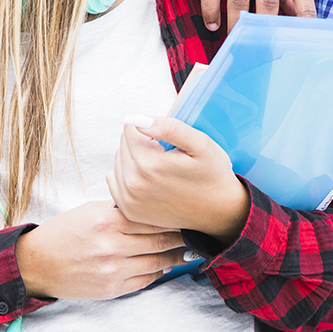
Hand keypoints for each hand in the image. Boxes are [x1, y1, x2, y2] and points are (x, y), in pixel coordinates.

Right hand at [14, 200, 188, 300]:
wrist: (38, 264)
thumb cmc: (65, 232)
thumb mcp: (90, 210)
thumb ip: (120, 209)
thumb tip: (152, 206)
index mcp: (107, 221)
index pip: (151, 216)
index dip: (172, 215)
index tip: (186, 211)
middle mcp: (112, 246)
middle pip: (159, 239)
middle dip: (180, 235)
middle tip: (196, 230)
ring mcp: (113, 270)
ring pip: (157, 262)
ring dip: (176, 256)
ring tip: (189, 249)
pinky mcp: (112, 289)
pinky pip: (145, 281)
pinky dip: (158, 272)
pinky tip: (167, 264)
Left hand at [106, 114, 250, 244]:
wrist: (218, 212)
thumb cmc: (212, 174)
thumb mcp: (200, 144)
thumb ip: (169, 127)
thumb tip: (136, 119)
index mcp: (149, 164)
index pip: (130, 128)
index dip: (150, 128)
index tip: (168, 141)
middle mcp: (133, 184)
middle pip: (123, 144)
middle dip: (142, 143)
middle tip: (167, 155)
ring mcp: (129, 200)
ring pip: (118, 161)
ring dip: (134, 158)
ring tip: (160, 167)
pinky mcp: (128, 210)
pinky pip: (114, 180)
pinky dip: (128, 175)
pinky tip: (149, 179)